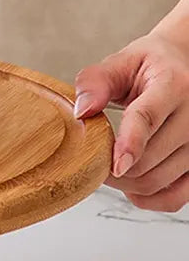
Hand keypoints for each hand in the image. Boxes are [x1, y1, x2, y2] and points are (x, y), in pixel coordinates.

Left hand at [75, 31, 188, 211]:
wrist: (185, 66)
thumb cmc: (150, 65)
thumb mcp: (121, 62)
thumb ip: (96, 82)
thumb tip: (82, 111)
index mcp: (173, 84)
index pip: (148, 118)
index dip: (130, 143)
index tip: (115, 165)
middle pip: (149, 158)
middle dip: (111, 166)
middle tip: (90, 157)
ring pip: (158, 181)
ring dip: (125, 183)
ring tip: (107, 164)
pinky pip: (174, 198)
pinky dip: (148, 197)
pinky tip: (131, 182)